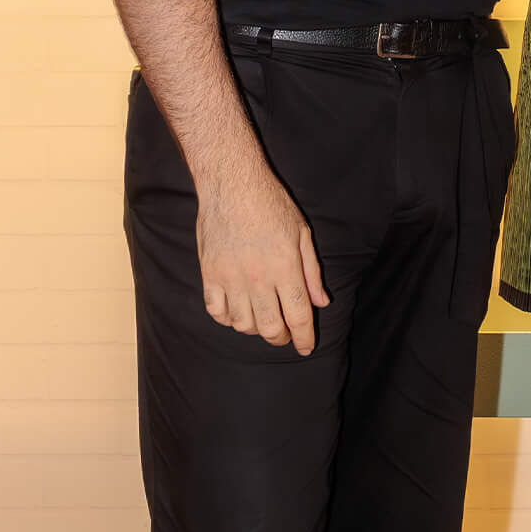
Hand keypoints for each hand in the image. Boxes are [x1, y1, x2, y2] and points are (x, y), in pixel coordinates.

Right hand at [196, 153, 329, 353]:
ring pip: (243, 324)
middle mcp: (258, 278)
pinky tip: (237, 311)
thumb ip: (311, 271)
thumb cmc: (271, 204)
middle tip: (286, 335)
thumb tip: (321, 301)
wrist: (232, 184)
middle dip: (282, 338)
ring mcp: (230, 277)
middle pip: (271, 327)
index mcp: (285, 268)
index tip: (306, 347)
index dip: (304, 337)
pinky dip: (227, 318)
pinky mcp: (209, 273)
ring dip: (255, 329)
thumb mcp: (301, 233)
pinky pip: (216, 311)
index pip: (298, 316)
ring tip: (262, 320)